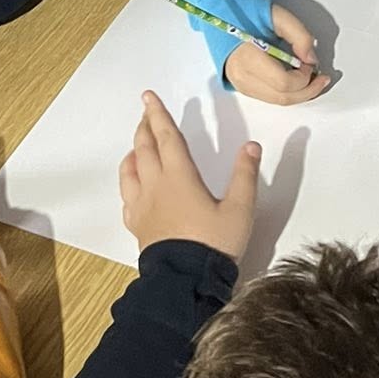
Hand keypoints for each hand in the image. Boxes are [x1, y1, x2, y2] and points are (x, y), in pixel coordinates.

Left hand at [119, 91, 259, 261]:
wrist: (186, 281)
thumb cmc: (214, 244)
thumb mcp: (239, 209)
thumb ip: (245, 176)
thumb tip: (251, 146)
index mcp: (179, 176)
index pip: (166, 136)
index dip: (158, 114)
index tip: (148, 96)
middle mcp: (155, 186)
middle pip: (145, 147)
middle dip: (145, 126)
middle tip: (146, 113)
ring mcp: (142, 206)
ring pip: (130, 169)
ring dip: (134, 151)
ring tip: (138, 144)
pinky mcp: (137, 225)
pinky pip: (127, 196)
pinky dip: (128, 181)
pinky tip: (134, 185)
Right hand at [225, 4, 330, 105]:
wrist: (224, 14)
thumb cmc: (248, 12)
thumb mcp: (279, 16)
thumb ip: (299, 36)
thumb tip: (312, 59)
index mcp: (247, 57)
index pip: (283, 82)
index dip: (303, 78)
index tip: (310, 64)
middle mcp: (241, 75)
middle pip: (282, 97)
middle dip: (307, 90)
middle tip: (321, 78)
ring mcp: (240, 84)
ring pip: (277, 101)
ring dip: (299, 93)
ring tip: (311, 79)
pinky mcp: (242, 87)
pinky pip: (270, 97)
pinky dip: (287, 92)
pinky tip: (296, 81)